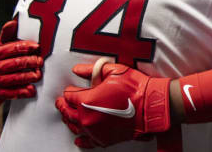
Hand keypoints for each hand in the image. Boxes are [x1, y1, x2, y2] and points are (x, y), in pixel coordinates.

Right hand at [0, 20, 42, 99]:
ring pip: (14, 78)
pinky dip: (22, 92)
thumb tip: (13, 22)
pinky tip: (31, 90)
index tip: (37, 47)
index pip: (12, 48)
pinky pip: (11, 93)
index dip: (26, 47)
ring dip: (28, 77)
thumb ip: (7, 34)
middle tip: (40, 61)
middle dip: (30, 62)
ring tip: (38, 74)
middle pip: (15, 64)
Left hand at [55, 61, 170, 147]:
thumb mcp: (112, 71)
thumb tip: (77, 70)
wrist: (150, 106)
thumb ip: (91, 70)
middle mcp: (87, 118)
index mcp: (86, 100)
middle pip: (68, 113)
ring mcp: (94, 131)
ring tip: (68, 116)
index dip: (68, 91)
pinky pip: (87, 142)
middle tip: (62, 102)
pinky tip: (79, 138)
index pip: (69, 96)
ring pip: (75, 127)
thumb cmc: (134, 88)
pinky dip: (81, 139)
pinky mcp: (104, 139)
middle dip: (64, 106)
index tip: (70, 89)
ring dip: (70, 120)